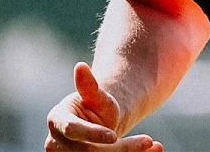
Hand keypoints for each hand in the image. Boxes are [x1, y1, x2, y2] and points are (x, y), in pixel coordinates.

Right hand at [46, 62, 161, 150]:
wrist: (98, 126)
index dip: (92, 134)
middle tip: (148, 140)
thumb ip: (89, 86)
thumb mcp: (96, 96)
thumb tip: (80, 65)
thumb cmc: (95, 107)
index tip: (113, 136)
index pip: (73, 130)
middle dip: (120, 148)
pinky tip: (153, 150)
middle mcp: (56, 144)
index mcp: (57, 121)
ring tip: (154, 146)